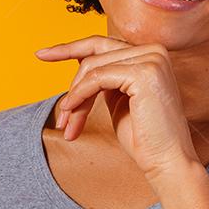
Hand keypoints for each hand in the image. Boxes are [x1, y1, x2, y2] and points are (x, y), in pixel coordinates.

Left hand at [34, 34, 199, 183]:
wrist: (167, 163)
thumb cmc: (143, 139)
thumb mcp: (118, 100)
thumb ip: (105, 78)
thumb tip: (80, 61)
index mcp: (150, 54)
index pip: (102, 45)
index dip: (70, 48)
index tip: (42, 54)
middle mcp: (154, 51)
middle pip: (94, 57)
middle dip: (73, 87)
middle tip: (62, 119)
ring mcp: (151, 59)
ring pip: (92, 68)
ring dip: (74, 98)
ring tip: (68, 124)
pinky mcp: (144, 72)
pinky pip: (97, 78)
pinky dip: (79, 95)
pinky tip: (71, 112)